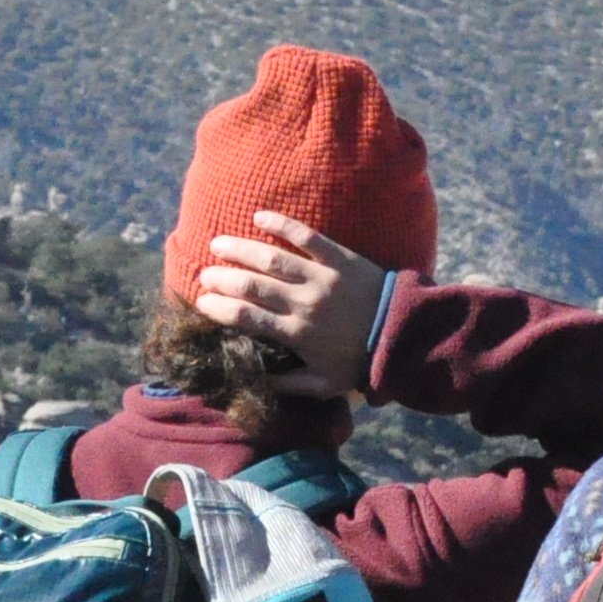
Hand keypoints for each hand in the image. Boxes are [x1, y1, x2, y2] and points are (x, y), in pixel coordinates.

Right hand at [194, 211, 385, 401]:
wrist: (402, 334)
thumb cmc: (358, 361)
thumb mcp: (322, 384)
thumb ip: (286, 384)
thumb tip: (250, 379)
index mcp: (295, 334)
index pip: (245, 318)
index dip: (217, 308)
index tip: (201, 303)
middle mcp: (303, 303)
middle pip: (250, 285)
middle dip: (221, 279)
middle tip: (203, 275)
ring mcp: (320, 277)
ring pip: (271, 258)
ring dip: (240, 249)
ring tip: (217, 244)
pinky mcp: (338, 257)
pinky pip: (306, 236)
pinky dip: (281, 224)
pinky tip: (259, 217)